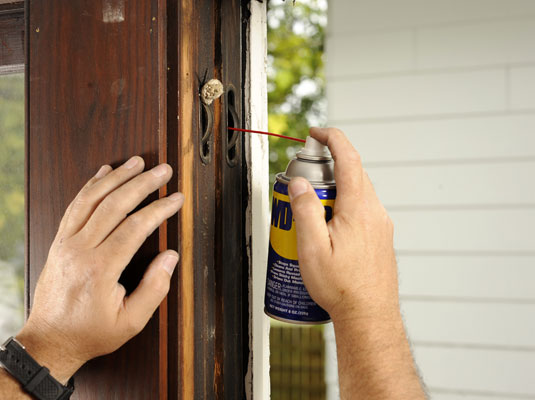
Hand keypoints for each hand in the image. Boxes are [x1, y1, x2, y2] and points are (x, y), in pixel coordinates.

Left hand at [16, 156, 182, 383]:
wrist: (50, 340)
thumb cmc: (90, 333)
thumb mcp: (131, 321)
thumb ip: (154, 288)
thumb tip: (170, 257)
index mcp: (100, 269)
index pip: (135, 227)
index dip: (159, 209)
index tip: (176, 198)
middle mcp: (80, 250)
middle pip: (114, 205)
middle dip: (142, 183)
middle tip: (163, 170)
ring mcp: (66, 243)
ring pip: (91, 199)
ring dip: (116, 177)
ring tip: (137, 162)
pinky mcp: (59, 242)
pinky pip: (74, 206)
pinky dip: (90, 186)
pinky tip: (103, 173)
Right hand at [288, 128, 425, 398]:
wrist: (370, 315)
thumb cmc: (342, 287)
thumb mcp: (312, 248)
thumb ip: (305, 210)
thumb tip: (299, 183)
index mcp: (358, 208)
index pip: (348, 158)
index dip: (332, 138)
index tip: (316, 133)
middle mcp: (375, 212)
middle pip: (352, 173)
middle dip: (327, 167)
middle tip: (304, 179)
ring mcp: (381, 224)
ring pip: (358, 192)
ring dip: (335, 189)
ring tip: (312, 211)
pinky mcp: (381, 236)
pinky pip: (362, 209)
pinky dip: (344, 205)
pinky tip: (329, 229)